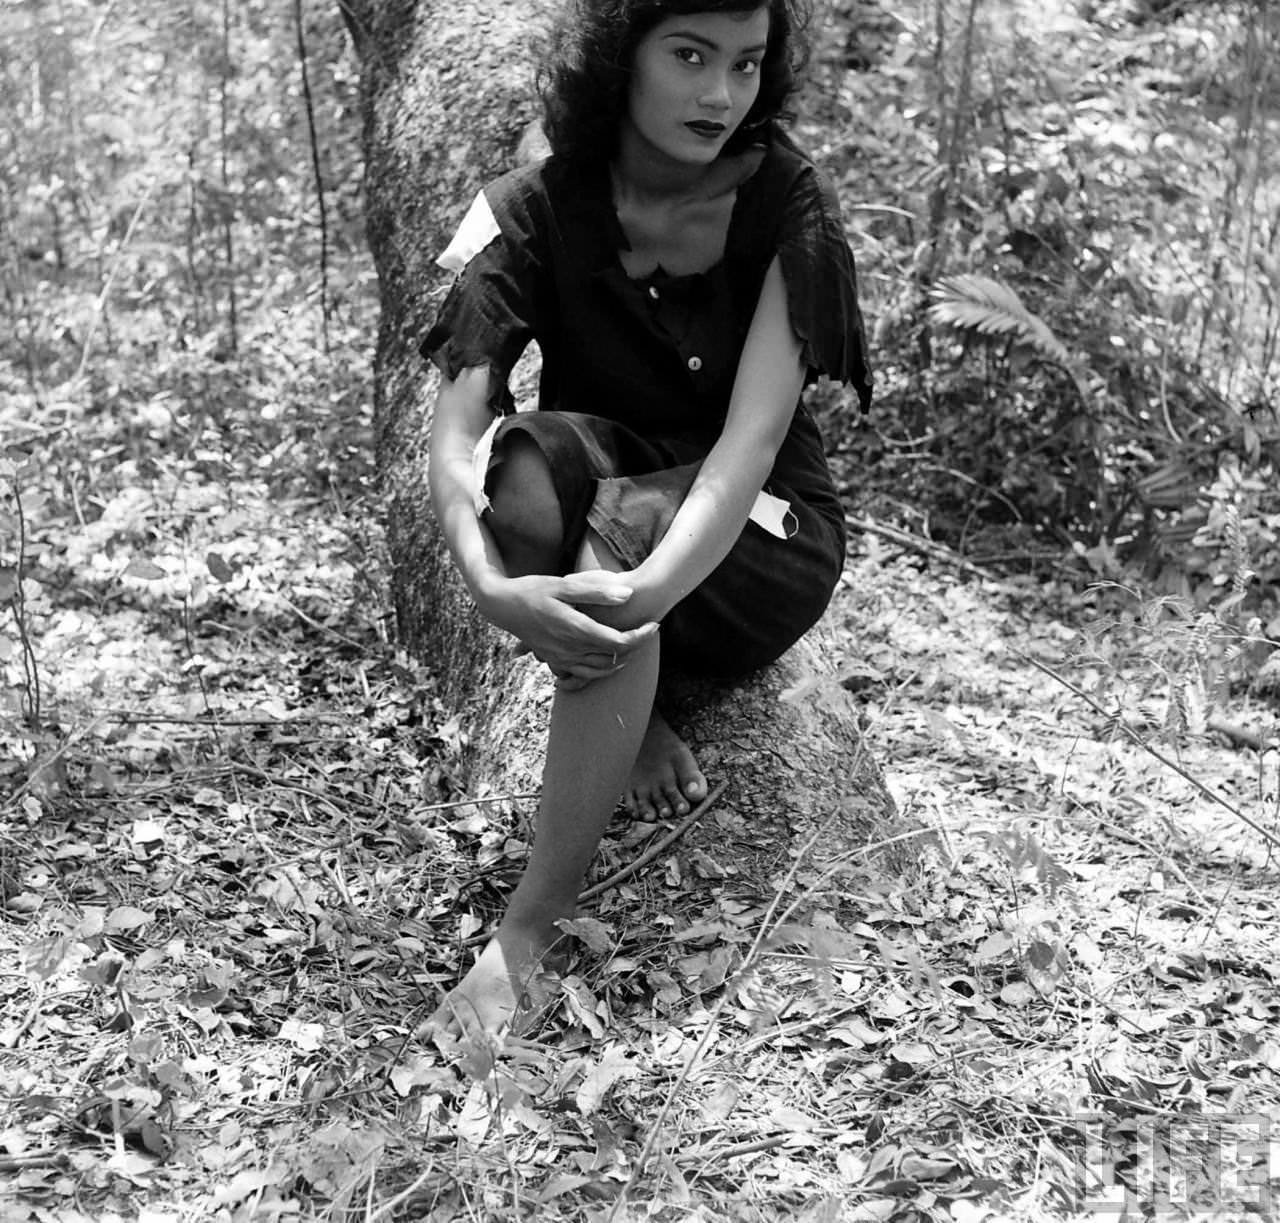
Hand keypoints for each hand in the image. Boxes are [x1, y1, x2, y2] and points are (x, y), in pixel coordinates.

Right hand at [482, 570, 658, 686]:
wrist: (502, 605)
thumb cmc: (533, 589)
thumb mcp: (563, 585)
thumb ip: (596, 592)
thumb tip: (628, 594)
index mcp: (576, 629)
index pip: (619, 642)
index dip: (641, 636)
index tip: (654, 624)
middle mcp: (569, 648)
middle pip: (613, 657)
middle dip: (635, 647)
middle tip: (649, 632)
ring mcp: (560, 657)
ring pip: (599, 670)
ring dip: (620, 661)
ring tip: (634, 646)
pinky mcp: (553, 660)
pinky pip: (582, 674)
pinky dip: (599, 671)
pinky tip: (608, 661)